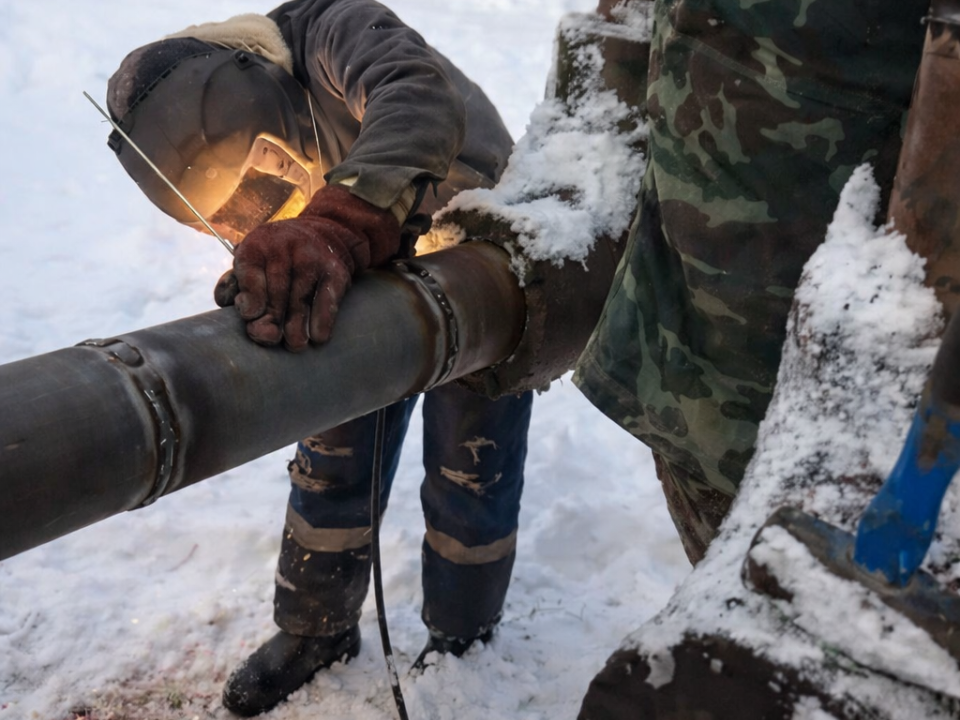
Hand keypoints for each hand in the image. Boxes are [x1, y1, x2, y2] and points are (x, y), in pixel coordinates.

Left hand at [215, 184, 401, 350]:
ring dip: (297, 328)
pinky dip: (323, 321)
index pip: (250, 276)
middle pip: (276, 293)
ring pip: (301, 300)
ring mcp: (313, 259)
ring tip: (294, 345)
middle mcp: (285, 247)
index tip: (251, 318)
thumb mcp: (251, 262)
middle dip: (272, 321)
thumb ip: (235, 285)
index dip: (250, 302)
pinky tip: (317, 337)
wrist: (321, 235)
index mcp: (257, 245)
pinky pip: (327, 301)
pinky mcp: (335, 271)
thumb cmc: (275, 260)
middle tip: (270, 339)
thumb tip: (233, 307)